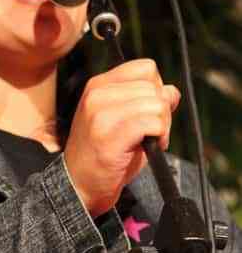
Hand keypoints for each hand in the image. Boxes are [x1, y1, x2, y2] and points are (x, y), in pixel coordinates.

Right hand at [63, 59, 180, 217]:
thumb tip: (172, 92)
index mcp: (97, 86)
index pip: (145, 68)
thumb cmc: (103, 153)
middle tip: (149, 132)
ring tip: (148, 140)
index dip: (155, 89)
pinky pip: (153, 123)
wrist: (79, 184)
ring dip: (162, 125)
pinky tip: (149, 147)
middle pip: (154, 87)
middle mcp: (97, 95)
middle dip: (161, 110)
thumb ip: (144, 100)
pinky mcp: (110, 136)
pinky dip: (160, 136)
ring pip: (157, 104)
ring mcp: (101, 115)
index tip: (147, 110)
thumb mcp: (120, 118)